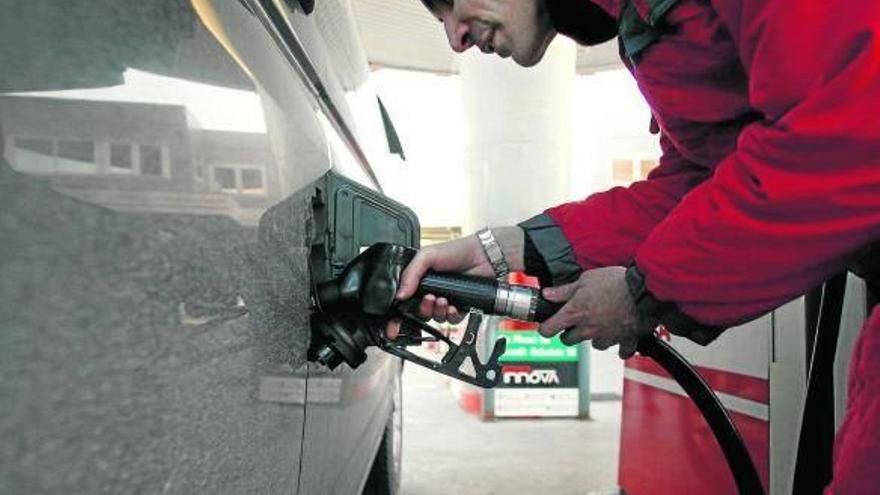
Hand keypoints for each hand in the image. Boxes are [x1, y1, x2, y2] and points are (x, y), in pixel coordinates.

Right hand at [386, 226, 524, 337]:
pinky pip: (452, 320)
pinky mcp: (460, 306)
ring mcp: (446, 300)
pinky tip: (454, 306)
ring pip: (435, 318)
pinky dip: (452, 316)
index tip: (397, 320)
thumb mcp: (426, 256)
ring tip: (443, 300)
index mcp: (420, 280)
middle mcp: (432, 291)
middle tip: (429, 299)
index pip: (406, 300)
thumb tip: (399, 294)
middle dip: (423, 309)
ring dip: (438, 312)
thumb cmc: (456, 251)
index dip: (401, 312)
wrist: (482, 256)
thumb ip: (410, 274)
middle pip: (420, 312)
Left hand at [538, 266, 652, 358]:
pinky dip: (620, 345)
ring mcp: (606, 337)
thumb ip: (565, 291)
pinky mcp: (625, 341)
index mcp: (575, 313)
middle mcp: (588, 329)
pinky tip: (621, 334)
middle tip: (576, 321)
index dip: (545, 328)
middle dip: (569, 333)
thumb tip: (548, 294)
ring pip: (594, 345)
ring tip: (601, 323)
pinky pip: (621, 351)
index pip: (549, 330)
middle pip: (568, 341)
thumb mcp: (585, 279)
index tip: (547, 326)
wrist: (643, 290)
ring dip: (595, 337)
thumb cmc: (616, 282)